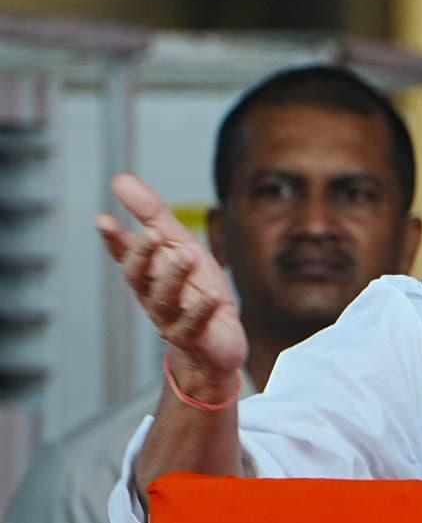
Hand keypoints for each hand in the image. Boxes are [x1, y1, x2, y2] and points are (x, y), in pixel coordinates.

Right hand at [95, 174, 246, 387]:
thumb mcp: (180, 245)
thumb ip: (153, 215)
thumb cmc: (195, 290)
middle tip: (151, 234)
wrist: (217, 343)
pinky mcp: (193, 337)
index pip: (125, 254)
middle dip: (142, 255)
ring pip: (164, 299)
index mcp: (148, 272)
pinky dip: (200, 310)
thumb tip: (120, 180)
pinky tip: (210, 296)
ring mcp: (171, 319)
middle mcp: (153, 295)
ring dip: (173, 276)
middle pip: (139, 277)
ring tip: (185, 254)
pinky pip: (193, 325)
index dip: (114, 239)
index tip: (103, 220)